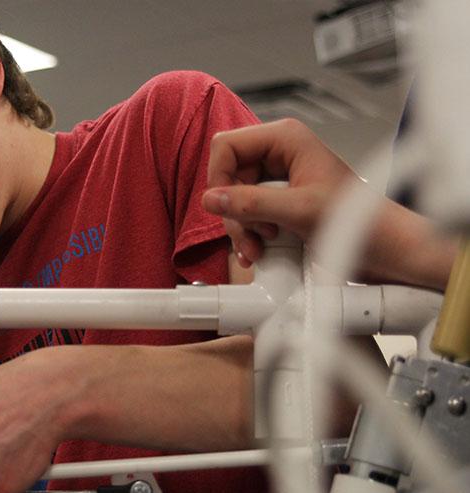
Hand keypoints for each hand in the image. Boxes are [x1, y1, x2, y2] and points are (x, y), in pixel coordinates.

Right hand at [202, 118, 360, 267]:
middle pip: (227, 176)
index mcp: (286, 139)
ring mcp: (277, 180)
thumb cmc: (361, 222)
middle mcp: (279, 155)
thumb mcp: (300, 212)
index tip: (226, 206)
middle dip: (234, 211)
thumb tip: (211, 199)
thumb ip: (252, 204)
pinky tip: (258, 249)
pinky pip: (246, 214)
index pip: (226, 146)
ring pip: (233, 199)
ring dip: (241, 228)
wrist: (384, 248)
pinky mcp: (278, 202)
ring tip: (258, 247)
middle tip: (251, 234)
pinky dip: (248, 235)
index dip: (220, 178)